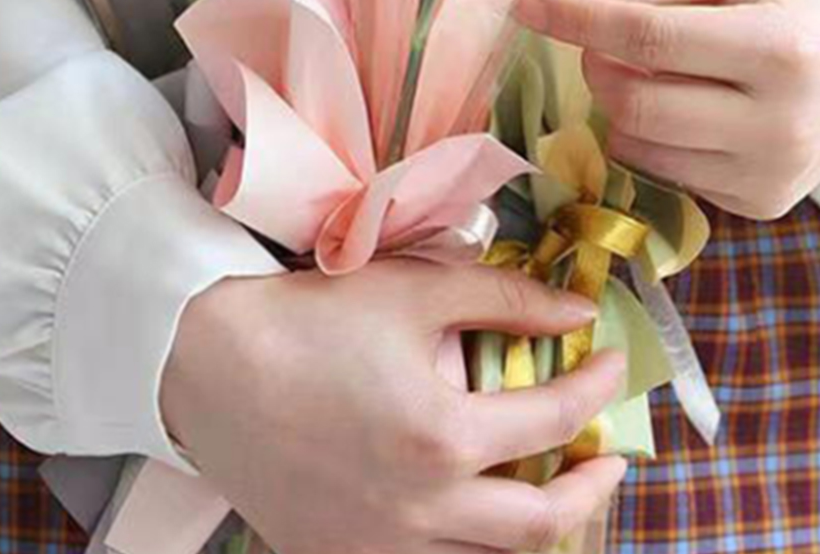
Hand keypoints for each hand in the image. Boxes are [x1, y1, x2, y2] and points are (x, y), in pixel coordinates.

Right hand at [161, 262, 628, 553]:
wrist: (208, 365)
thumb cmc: (312, 318)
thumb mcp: (414, 290)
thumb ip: (505, 300)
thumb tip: (576, 314)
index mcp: (443, 438)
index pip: (555, 420)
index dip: (598, 389)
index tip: (611, 362)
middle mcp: (423, 510)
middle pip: (543, 525)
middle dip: (592, 489)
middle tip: (609, 456)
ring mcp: (381, 548)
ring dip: (537, 529)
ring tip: (551, 489)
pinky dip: (468, 549)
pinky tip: (473, 517)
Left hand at [515, 0, 819, 219]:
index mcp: (780, 49)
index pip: (648, 38)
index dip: (578, 20)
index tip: (530, 1)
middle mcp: (779, 126)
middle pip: (634, 101)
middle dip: (598, 61)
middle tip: (610, 32)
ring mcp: (771, 176)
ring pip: (638, 145)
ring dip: (622, 100)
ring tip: (661, 65)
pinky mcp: (761, 204)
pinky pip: (665, 171)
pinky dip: (652, 134)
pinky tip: (689, 103)